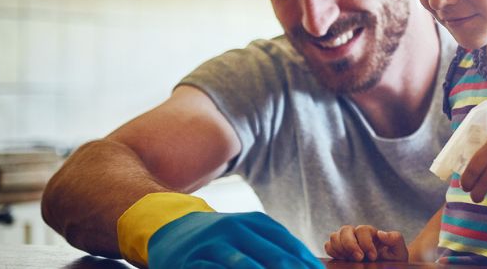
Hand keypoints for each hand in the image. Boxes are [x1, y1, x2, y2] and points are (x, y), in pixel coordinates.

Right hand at [147, 211, 322, 268]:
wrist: (174, 231)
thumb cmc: (222, 239)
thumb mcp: (248, 235)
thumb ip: (275, 248)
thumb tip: (313, 267)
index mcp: (255, 223)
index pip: (289, 245)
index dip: (307, 264)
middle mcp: (236, 229)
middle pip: (275, 256)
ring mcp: (215, 245)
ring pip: (248, 266)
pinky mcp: (195, 261)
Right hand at [324, 225, 407, 261]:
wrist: (386, 267)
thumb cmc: (393, 259)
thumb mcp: (399, 250)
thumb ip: (395, 239)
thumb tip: (381, 233)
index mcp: (370, 232)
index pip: (362, 229)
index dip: (365, 243)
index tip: (373, 256)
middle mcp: (356, 234)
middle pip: (345, 229)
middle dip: (350, 244)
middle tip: (359, 258)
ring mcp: (346, 241)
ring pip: (334, 236)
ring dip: (340, 248)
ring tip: (349, 259)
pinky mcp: (338, 250)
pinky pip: (328, 245)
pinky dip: (332, 251)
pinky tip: (343, 260)